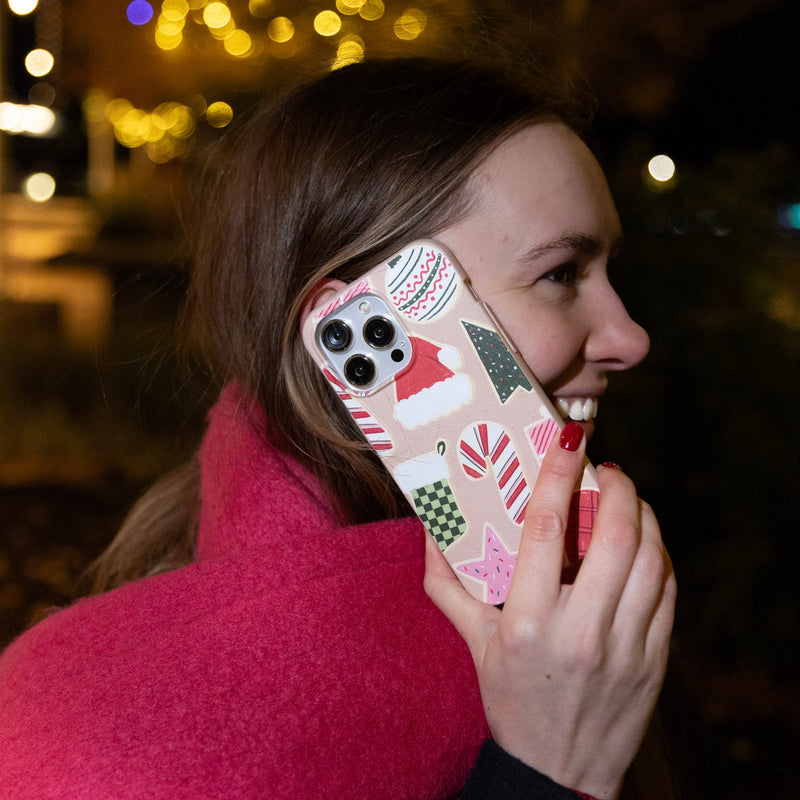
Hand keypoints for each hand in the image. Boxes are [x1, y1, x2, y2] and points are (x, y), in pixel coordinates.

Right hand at [424, 423, 675, 799]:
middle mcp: (580, 631)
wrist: (560, 774)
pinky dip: (661, 555)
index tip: (569, 438)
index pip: (546, 528)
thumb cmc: (511, 701)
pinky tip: (646, 542)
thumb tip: (431, 529)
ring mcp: (624, 648)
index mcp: (527, 623)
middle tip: (607, 470)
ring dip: (644, 515)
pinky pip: (668, 591)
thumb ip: (446, 585)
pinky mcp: (654, 661)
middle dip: (617, 488)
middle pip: (614, 537)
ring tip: (627, 499)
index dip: (558, 473)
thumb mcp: (472, 644)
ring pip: (651, 559)